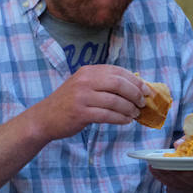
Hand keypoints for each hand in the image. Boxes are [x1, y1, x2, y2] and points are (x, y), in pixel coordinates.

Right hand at [33, 64, 148, 140]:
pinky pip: (107, 115)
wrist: (45, 118)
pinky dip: (120, 118)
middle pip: (119, 84)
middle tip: (143, 102)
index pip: (118, 71)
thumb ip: (104, 83)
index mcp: (88, 71)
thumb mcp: (83, 86)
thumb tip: (134, 87)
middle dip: (135, 93)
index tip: (147, 89)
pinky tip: (126, 121)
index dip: (136, 80)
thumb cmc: (68, 103)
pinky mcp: (80, 113)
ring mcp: (82, 96)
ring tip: (135, 114)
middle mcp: (85, 81)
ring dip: (129, 109)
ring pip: (115, 101)